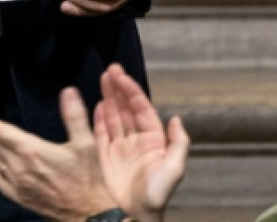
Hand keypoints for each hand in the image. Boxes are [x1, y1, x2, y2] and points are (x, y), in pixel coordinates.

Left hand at [0, 87, 117, 221]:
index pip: (2, 133)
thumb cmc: (91, 178)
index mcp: (33, 151)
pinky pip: (2, 185)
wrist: (92, 215)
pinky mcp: (23, 199)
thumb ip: (75, 116)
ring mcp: (20, 185)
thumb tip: (68, 91)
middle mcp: (21, 168)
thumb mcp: (87, 143)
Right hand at [94, 64, 188, 221]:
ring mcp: (119, 148)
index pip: (142, 109)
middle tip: (111, 70)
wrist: (132, 216)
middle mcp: (136, 141)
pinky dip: (99, 118)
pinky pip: (101, 133)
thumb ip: (178, 143)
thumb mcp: (174, 169)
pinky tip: (97, 104)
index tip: (122, 76)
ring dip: (108, 97)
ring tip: (103, 78)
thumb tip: (176, 118)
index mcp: (153, 141)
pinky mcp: (104, 157)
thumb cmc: (156, 195)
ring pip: (113, 116)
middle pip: (126, 108)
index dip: (132, 91)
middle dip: (119, 89)